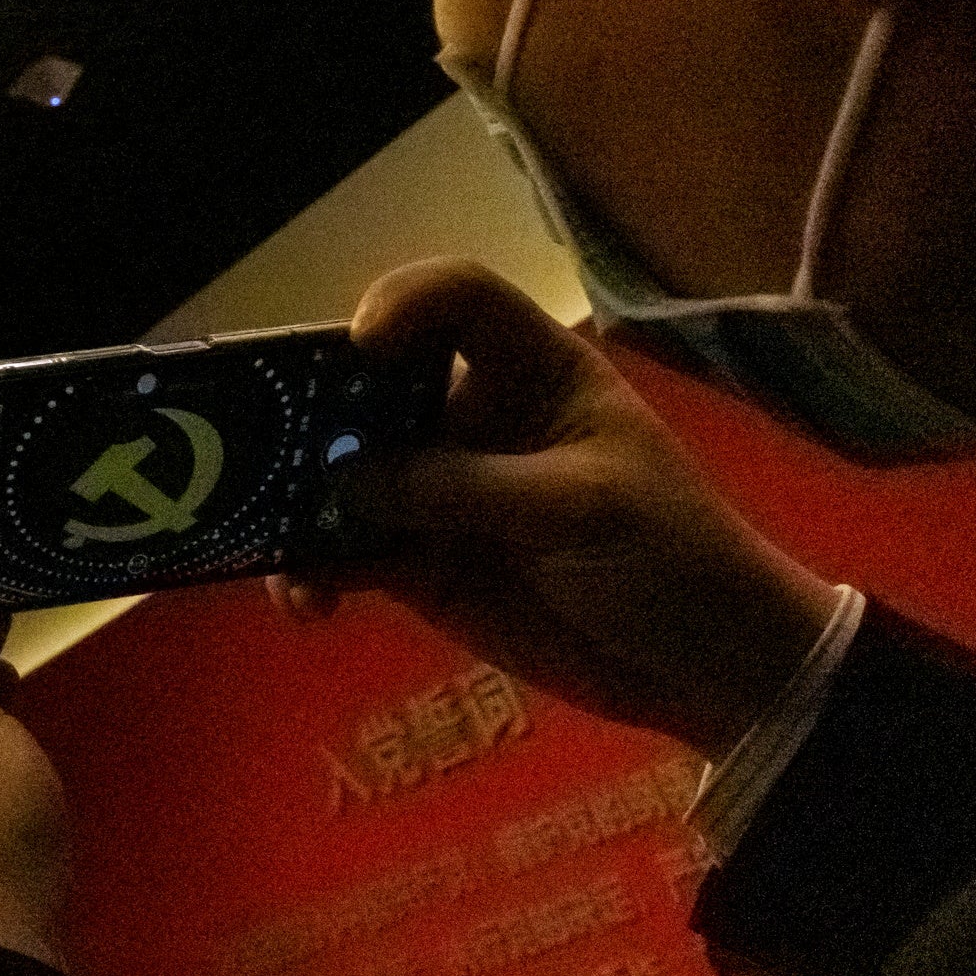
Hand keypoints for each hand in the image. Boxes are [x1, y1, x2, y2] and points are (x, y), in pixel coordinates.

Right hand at [277, 259, 842, 757]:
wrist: (716, 675)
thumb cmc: (675, 560)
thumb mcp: (583, 510)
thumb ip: (463, 487)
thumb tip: (344, 476)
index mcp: (532, 373)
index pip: (458, 299)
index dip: (403, 302)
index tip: (361, 348)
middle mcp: (473, 417)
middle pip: (372, 381)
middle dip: (312, 406)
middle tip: (259, 441)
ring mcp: (441, 492)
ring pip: (342, 473)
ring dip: (296, 501)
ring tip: (270, 538)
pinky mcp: (424, 564)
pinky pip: (346, 555)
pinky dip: (312, 573)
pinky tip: (307, 604)